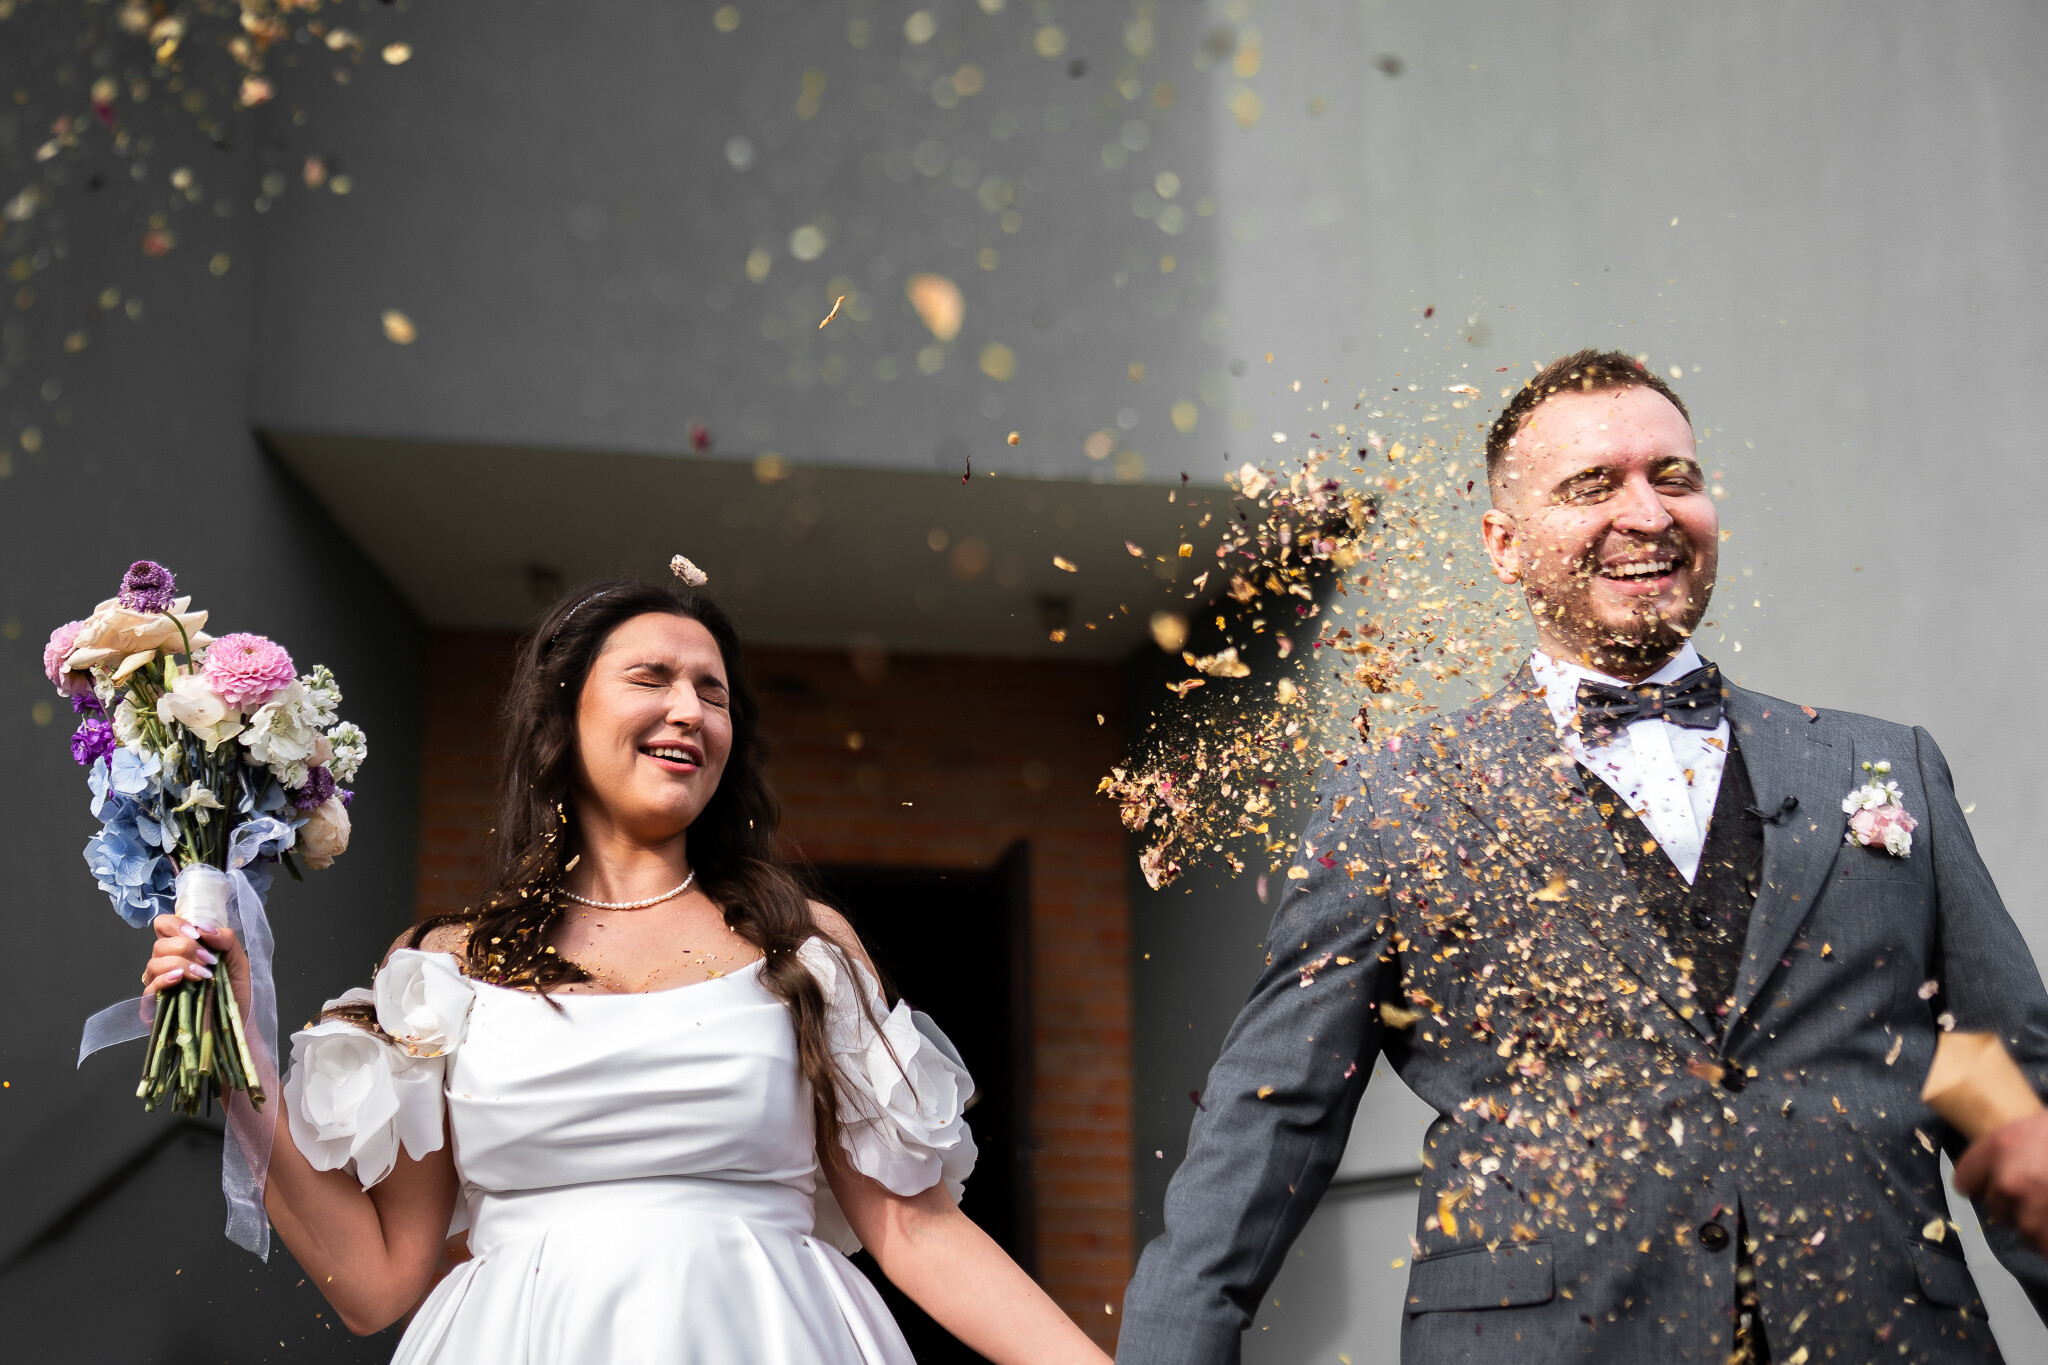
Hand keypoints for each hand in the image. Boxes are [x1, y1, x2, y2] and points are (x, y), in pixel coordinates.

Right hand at [145, 914, 251, 1016]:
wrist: (237, 1022)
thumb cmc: (235, 990)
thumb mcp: (238, 960)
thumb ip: (225, 939)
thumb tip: (204, 929)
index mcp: (183, 949)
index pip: (164, 925)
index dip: (176, 925)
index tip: (196, 934)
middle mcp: (166, 964)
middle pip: (160, 944)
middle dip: (186, 948)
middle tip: (208, 961)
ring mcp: (159, 984)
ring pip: (154, 964)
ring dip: (181, 964)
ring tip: (203, 976)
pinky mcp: (153, 1006)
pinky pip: (149, 988)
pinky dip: (164, 979)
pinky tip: (180, 979)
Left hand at [1953, 1109, 2047, 1253]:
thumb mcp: (2043, 1128)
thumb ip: (2018, 1148)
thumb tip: (2005, 1165)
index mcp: (2001, 1147)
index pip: (1966, 1179)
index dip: (1981, 1182)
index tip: (1992, 1182)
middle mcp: (2009, 1182)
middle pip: (1995, 1207)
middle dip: (2017, 1203)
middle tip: (2046, 1189)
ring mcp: (2031, 1215)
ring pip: (2022, 1230)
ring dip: (2040, 1223)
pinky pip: (2043, 1246)